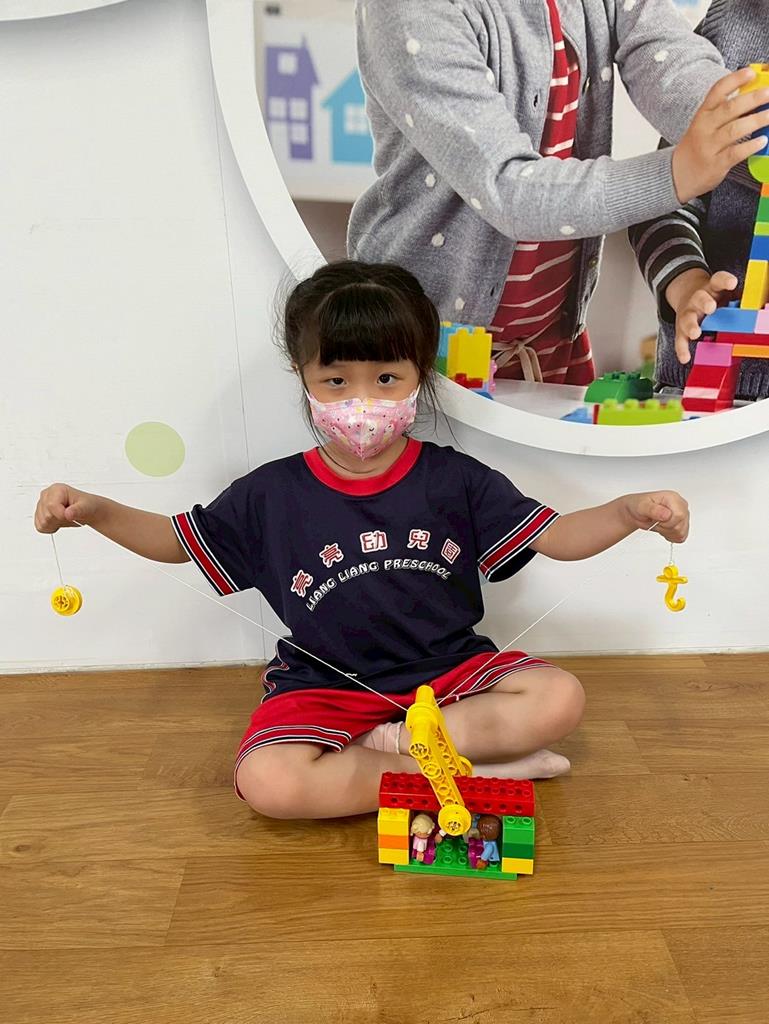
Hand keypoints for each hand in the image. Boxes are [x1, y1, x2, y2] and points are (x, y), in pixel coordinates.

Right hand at [35, 484, 100, 532]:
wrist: (85, 511)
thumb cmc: (86, 506)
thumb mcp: (86, 507)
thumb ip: (77, 510)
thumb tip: (68, 514)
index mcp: (56, 489)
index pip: (51, 505)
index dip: (61, 515)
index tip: (70, 515)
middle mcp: (46, 495)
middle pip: (46, 516)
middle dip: (59, 520)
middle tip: (69, 515)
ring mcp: (41, 505)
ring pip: (43, 523)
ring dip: (56, 524)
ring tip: (64, 517)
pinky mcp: (39, 515)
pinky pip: (41, 527)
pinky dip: (51, 528)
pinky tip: (59, 521)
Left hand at [623, 492, 689, 543]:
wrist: (637, 512)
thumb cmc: (639, 506)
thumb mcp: (641, 506)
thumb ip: (653, 510)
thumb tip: (667, 515)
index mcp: (673, 498)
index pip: (679, 515)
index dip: (666, 522)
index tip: (656, 520)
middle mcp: (681, 506)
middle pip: (680, 526)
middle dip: (664, 528)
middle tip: (655, 522)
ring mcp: (683, 516)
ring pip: (681, 533)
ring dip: (666, 533)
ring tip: (658, 524)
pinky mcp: (682, 525)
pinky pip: (681, 537)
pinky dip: (670, 537)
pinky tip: (663, 529)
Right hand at [665, 269, 737, 363]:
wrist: (688, 295)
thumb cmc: (714, 297)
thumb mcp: (725, 293)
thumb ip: (738, 299)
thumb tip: (753, 309)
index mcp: (712, 288)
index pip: (718, 280)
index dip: (725, 281)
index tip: (732, 283)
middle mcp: (698, 299)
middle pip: (700, 298)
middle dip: (705, 303)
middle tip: (711, 308)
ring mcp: (688, 313)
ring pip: (687, 319)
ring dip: (691, 326)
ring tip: (695, 333)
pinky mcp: (680, 329)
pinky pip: (680, 339)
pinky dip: (682, 349)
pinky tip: (685, 358)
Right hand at [672, 68, 768, 203]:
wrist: (676, 176)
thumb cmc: (695, 149)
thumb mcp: (703, 126)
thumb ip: (724, 113)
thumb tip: (753, 98)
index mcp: (702, 115)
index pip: (717, 91)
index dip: (735, 80)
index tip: (751, 73)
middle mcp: (704, 128)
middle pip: (730, 109)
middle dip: (752, 99)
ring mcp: (709, 147)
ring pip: (734, 130)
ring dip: (756, 120)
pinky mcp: (715, 164)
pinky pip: (735, 153)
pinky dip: (750, 146)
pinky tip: (762, 140)